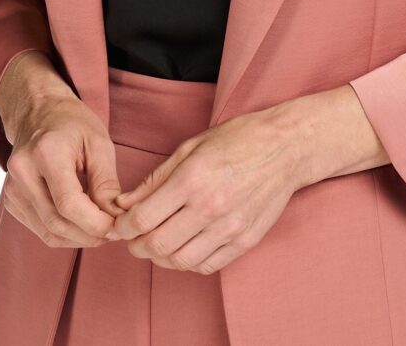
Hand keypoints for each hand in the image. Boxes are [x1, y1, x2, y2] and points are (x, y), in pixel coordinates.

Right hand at [3, 91, 122, 248]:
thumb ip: (107, 183)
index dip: (95, 223)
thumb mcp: (99, 143)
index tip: (117, 226)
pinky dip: (65, 233)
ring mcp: (12, 189)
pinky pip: (41, 230)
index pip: (68, 203)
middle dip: (90, 234)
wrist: (39, 112)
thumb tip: (115, 219)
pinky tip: (82, 222)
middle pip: (57, 222)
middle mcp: (22, 172)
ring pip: (48, 232)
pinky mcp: (11, 201)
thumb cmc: (73, 124)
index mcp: (46, 152)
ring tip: (102, 228)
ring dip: (78, 238)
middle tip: (114, 231)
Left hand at [107, 106, 303, 273]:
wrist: (285, 148)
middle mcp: (210, 207)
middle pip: (158, 245)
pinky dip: (189, 263)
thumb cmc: (237, 140)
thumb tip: (124, 203)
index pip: (144, 218)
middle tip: (133, 239)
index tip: (120, 226)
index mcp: (192, 178)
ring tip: (157, 244)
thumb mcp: (190, 147)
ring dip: (161, 258)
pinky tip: (184, 247)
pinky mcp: (245, 241)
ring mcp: (230, 227)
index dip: (124, 228)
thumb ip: (156, 178)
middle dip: (137, 246)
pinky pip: (207, 265)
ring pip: (181, 261)